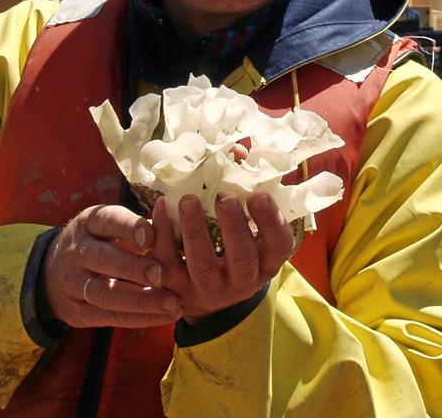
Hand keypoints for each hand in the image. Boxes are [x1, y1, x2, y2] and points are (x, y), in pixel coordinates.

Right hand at [43, 205, 180, 327]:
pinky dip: (138, 318)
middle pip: (102, 259)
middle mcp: (76, 250)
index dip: (129, 228)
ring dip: (140, 299)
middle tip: (162, 274)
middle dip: (133, 268)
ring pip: (104, 292)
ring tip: (172, 303)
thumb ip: (137, 227)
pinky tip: (164, 316)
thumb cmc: (98, 242)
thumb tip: (176, 227)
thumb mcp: (109, 225)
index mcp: (89, 223)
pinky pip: (108, 317)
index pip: (107, 220)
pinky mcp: (77, 311)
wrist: (52, 273)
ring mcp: (73, 283)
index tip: (151, 238)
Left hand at [151, 192, 294, 325]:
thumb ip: (246, 186)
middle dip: (233, 225)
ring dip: (195, 231)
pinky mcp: (176, 287)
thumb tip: (237, 151)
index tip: (259, 194)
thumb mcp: (249, 224)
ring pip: (202, 265)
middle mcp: (241, 281)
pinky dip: (162, 234)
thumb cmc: (232, 244)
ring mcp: (208, 289)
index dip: (271, 221)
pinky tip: (162, 206)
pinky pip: (167, 263)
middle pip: (242, 258)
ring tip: (189, 200)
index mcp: (266, 262)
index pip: (279, 246)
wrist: (202, 290)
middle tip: (224, 197)